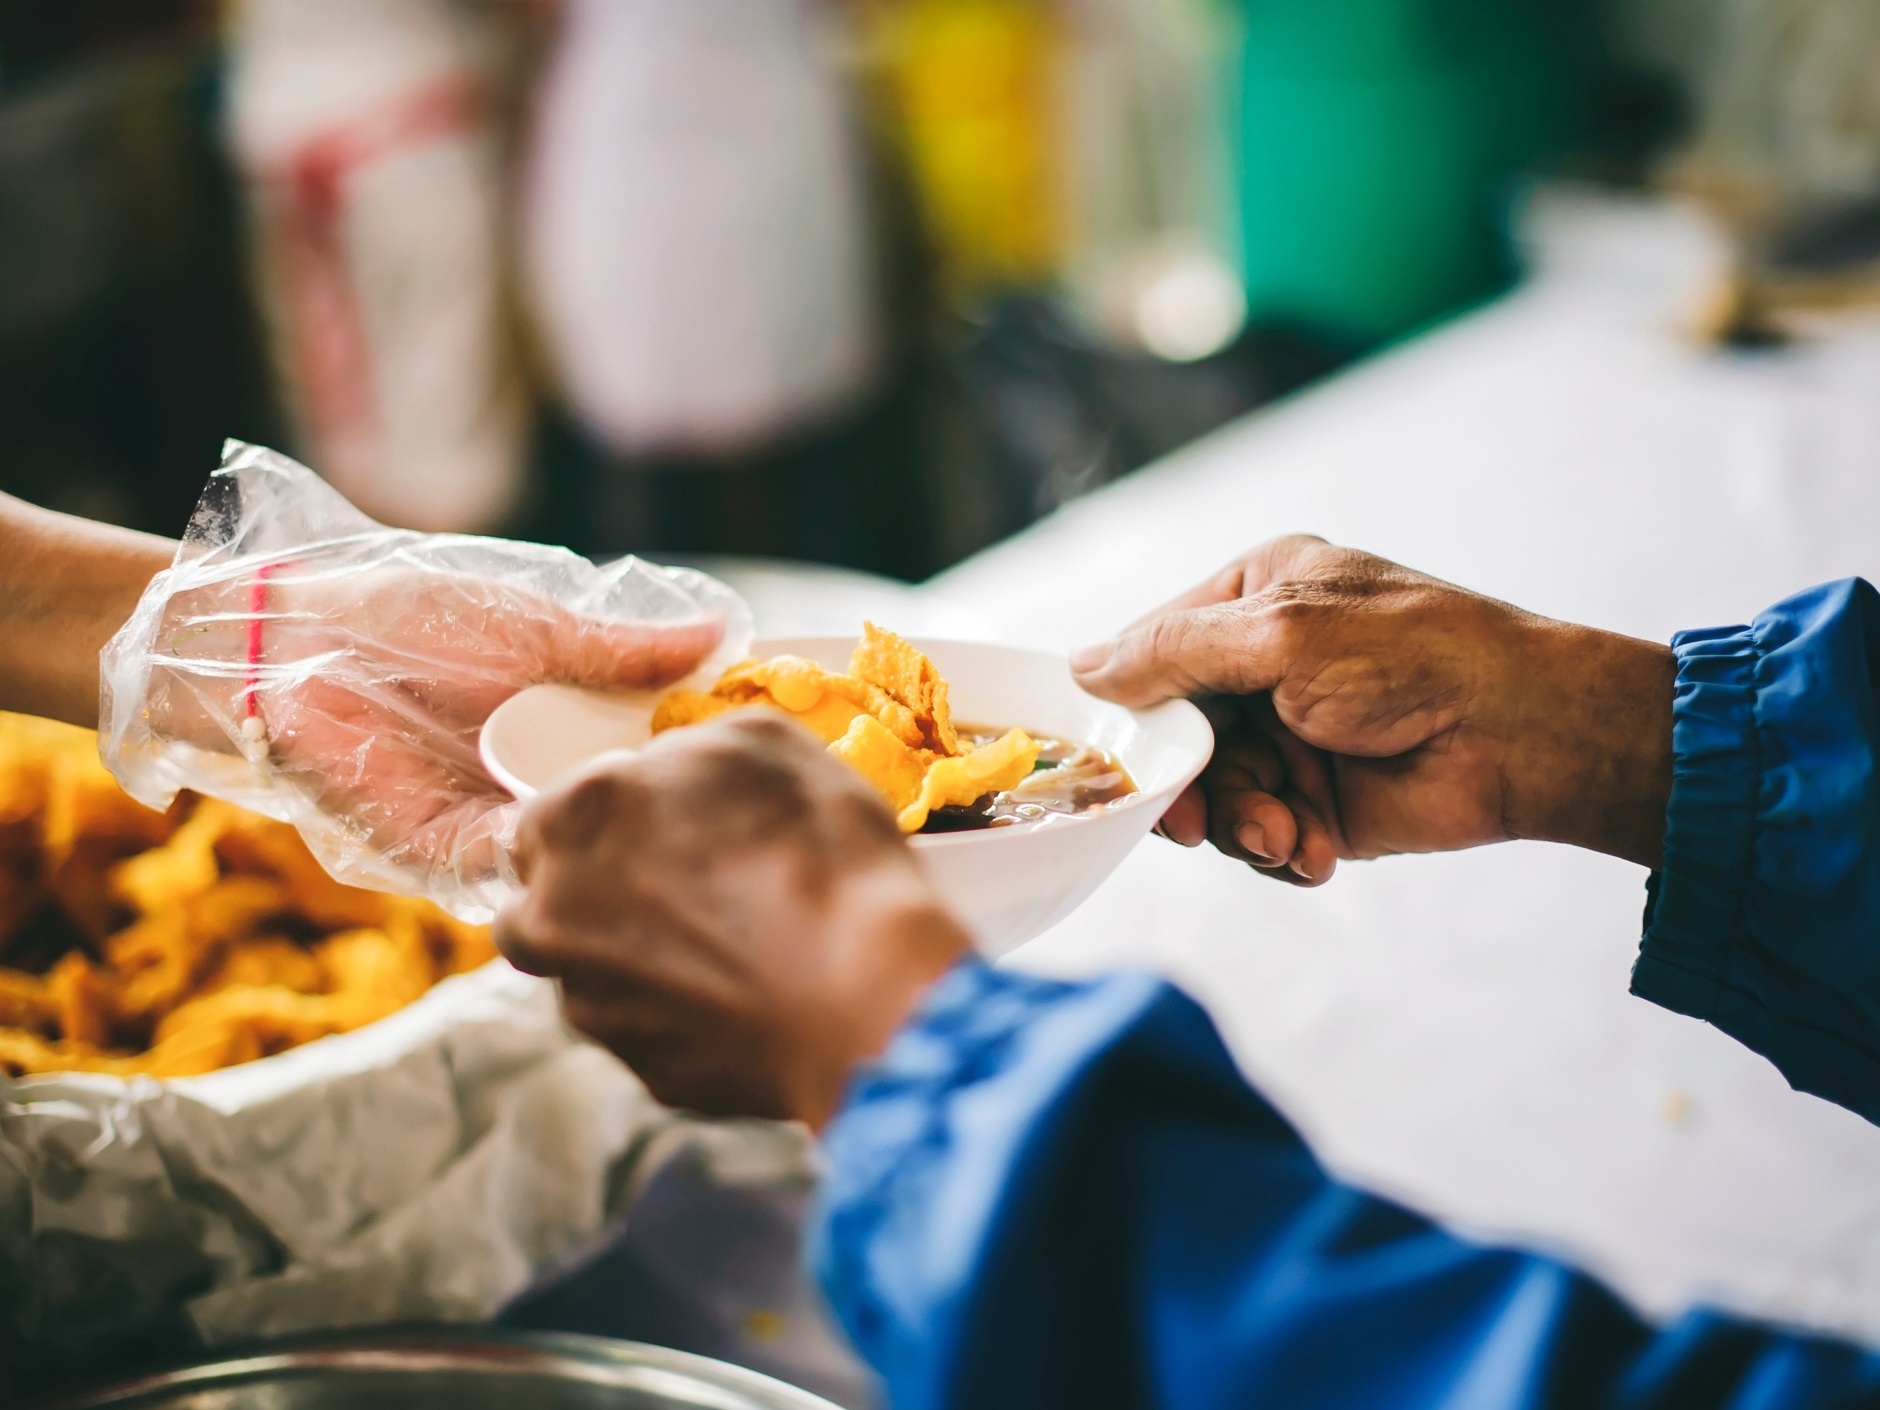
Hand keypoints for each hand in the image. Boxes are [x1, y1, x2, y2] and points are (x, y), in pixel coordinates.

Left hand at [151, 566, 723, 894]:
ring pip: (578, 858)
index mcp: (565, 734)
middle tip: (746, 830)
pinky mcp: (448, 856)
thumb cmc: (410, 619)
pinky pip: (516, 874)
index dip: (700, 774)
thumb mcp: (539, 629)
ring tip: (693, 855)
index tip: (766, 773)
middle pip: (623, 823)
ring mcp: (496, 827)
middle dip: (673, 830)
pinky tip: (610, 861)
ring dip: (622, 858)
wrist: (294, 644)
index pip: (649, 768)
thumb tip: (724, 636)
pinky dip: (557, 868)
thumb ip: (627, 651)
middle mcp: (538, 790)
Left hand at [495, 713, 969, 1124]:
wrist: (871, 994)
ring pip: (593, 973)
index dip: (607, 820)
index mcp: (573, 820)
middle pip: (548, 902)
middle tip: (681, 889)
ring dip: (637, 958)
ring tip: (727, 947)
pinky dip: (684, 1014)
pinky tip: (748, 995)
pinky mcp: (642, 1070)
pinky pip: (650, 1031)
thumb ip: (687, 748)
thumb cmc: (822, 855)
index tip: (659, 829)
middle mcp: (555, 917)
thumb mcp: (763, 743)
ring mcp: (592, 1005)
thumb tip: (671, 771)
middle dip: (597, 895)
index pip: (546, 816)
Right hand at [1071, 536, 1675, 882]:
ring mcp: (1291, 735)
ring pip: (1214, 794)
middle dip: (1187, 786)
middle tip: (1191, 824)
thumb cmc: (1414, 656)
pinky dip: (1279, 847)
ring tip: (1280, 833)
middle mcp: (1265, 665)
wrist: (1526, 736)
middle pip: (1176, 736)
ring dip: (1239, 823)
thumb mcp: (1281, 636)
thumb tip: (1080, 669)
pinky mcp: (1319, 800)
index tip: (1116, 757)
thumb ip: (1175, 653)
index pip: (1154, 651)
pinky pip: (1261, 833)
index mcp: (1256, 598)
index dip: (1130, 708)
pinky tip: (1312, 850)